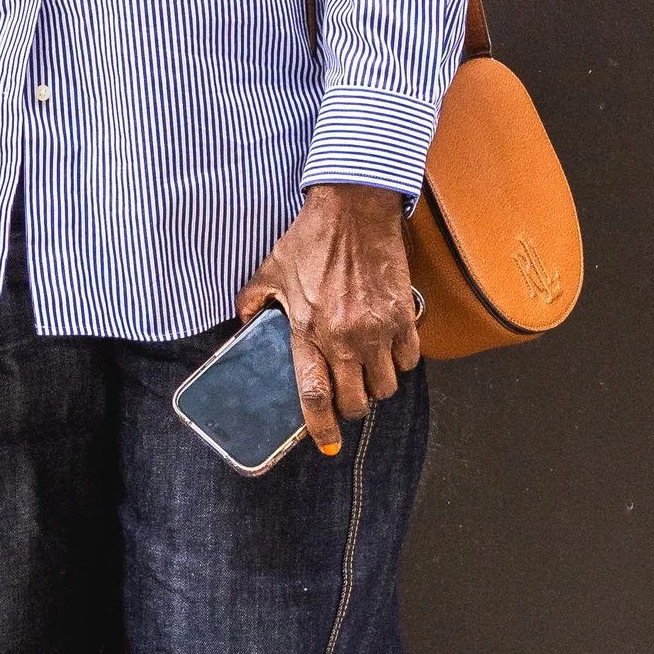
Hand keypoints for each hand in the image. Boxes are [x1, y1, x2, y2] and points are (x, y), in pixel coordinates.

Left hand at [239, 186, 420, 456]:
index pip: (314, 396)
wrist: (354, 209)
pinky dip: (400, 362)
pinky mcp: (403, 315)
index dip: (321, 428)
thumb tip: (244, 321)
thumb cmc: (310, 238)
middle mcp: (344, 337)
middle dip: (351, 409)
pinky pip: (409, 358)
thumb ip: (253, 301)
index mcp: (307, 331)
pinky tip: (388, 349)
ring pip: (386, 385)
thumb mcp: (269, 270)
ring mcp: (377, 328)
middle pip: (356, 400)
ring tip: (366, 372)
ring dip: (376, 386)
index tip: (326, 444)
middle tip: (347, 400)